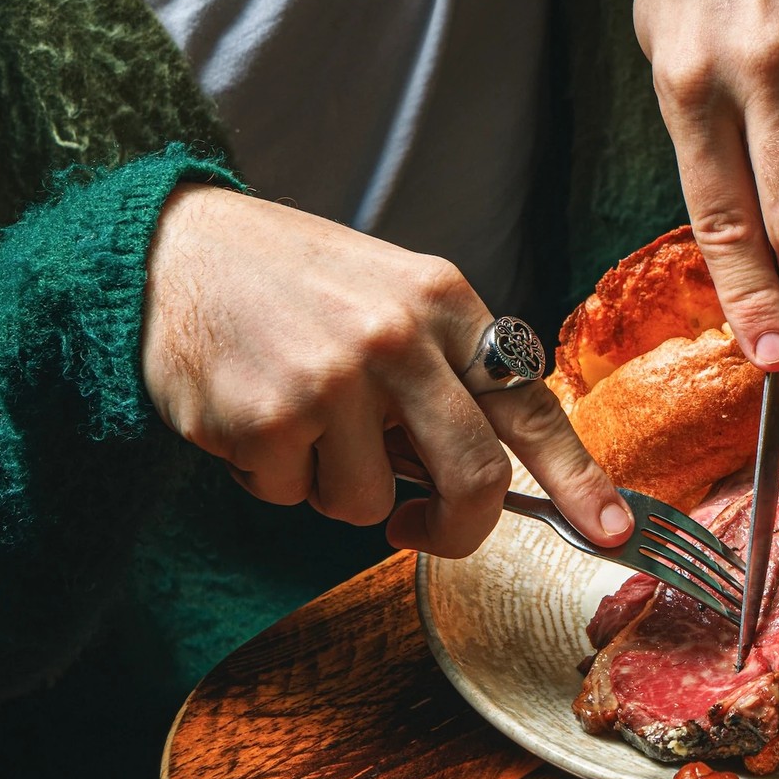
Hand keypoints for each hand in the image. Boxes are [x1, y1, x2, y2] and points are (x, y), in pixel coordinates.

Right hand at [140, 185, 632, 556]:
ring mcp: (334, 379)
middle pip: (475, 478)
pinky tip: (250, 417)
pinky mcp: (269, 418)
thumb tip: (489, 479)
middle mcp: (398, 336)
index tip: (611, 531)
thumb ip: (443, 374)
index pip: (530, 404)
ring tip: (298, 423)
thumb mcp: (388, 296)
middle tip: (420, 531)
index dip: (578, 478)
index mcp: (442, 301)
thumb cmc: (289, 283)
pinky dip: (273, 478)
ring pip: (371, 504)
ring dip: (335, 490)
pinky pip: (295, 498)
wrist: (168, 247)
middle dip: (456, 529)